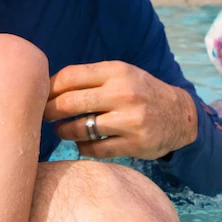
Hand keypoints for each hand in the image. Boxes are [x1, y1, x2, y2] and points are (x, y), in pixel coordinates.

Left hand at [45, 61, 197, 159]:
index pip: (70, 77)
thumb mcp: (122, 75)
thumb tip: (47, 87)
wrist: (180, 115)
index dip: (49, 88)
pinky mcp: (135, 144)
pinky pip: (94, 149)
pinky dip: (82, 147)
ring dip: (63, 131)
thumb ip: (91, 78)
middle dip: (49, 111)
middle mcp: (123, 93)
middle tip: (43, 116)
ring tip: (61, 130)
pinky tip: (82, 143)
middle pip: (69, 103)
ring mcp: (130, 120)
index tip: (41, 95)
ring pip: (80, 129)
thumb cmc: (141, 92)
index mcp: (117, 71)